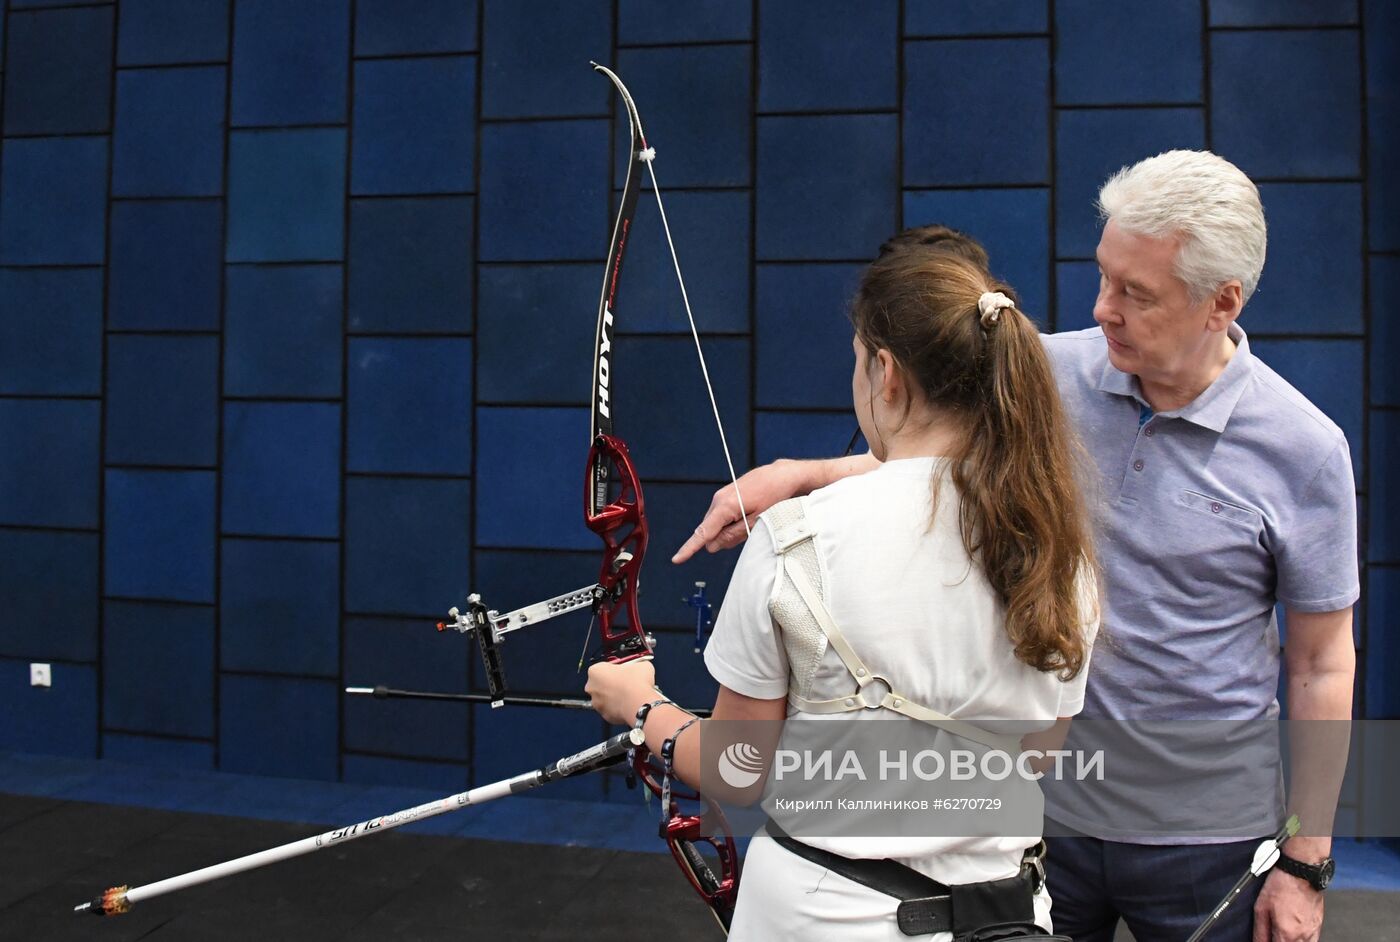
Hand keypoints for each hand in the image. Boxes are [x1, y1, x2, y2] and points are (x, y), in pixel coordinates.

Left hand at [585, 659, 657, 725]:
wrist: (639, 704)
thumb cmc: (636, 683)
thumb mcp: (641, 664)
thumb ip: (636, 665)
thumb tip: (640, 667)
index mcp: (596, 670)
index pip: (603, 667)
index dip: (615, 668)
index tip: (624, 670)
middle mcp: (592, 687)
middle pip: (601, 683)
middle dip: (612, 683)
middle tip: (626, 682)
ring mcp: (597, 703)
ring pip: (605, 698)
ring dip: (614, 696)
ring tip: (629, 695)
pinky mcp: (605, 716)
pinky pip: (611, 710)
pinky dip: (618, 708)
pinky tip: (629, 705)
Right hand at [671, 460, 810, 563]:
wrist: (781, 475)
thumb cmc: (773, 496)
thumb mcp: (756, 521)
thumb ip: (733, 536)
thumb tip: (712, 546)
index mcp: (725, 506)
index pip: (703, 533)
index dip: (690, 548)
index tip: (677, 559)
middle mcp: (718, 499)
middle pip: (711, 530)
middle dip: (723, 537)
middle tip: (749, 528)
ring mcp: (721, 495)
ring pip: (718, 523)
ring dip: (730, 528)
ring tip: (752, 516)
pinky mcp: (726, 495)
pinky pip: (723, 515)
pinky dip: (732, 520)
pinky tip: (749, 512)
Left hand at [1253, 867, 1322, 941]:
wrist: (1301, 872)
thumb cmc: (1282, 885)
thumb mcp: (1261, 908)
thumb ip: (1260, 931)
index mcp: (1287, 933)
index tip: (1264, 940)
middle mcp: (1303, 936)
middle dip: (1280, 941)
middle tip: (1273, 934)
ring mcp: (1313, 932)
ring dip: (1290, 941)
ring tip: (1283, 933)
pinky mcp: (1318, 925)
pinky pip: (1311, 941)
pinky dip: (1301, 940)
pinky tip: (1294, 933)